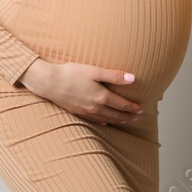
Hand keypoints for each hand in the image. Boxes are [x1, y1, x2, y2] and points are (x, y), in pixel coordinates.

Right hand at [17, 59, 143, 125]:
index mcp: (101, 97)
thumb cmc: (72, 74)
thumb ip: (114, 76)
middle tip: (137, 117)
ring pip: (106, 119)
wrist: (49, 83)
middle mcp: (95, 107)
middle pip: (115, 114)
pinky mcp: (77, 112)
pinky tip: (104, 121)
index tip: (141, 109)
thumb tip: (133, 78)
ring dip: (117, 120)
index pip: (122, 105)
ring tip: (125, 120)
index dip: (132, 107)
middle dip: (127, 116)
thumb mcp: (94, 71)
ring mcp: (85, 111)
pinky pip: (94, 120)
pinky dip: (103, 121)